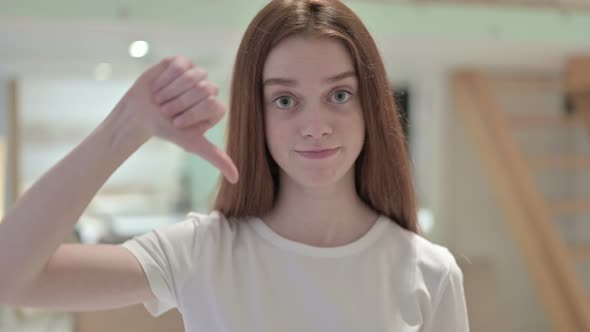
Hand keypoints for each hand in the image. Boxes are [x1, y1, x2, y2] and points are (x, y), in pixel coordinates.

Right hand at [117, 56, 238, 182]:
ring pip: (193, 76)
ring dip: (172, 90)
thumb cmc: (167, 131)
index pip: (213, 104)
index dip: (192, 113)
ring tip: (161, 99)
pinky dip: (166, 78)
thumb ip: (216, 157)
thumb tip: (236, 179)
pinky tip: (158, 86)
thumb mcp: (192, 144)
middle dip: (181, 102)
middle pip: (204, 88)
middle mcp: (209, 90)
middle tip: (166, 111)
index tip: (177, 123)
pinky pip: (180, 65)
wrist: (140, 116)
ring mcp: (196, 74)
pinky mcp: (181, 62)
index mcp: (215, 108)